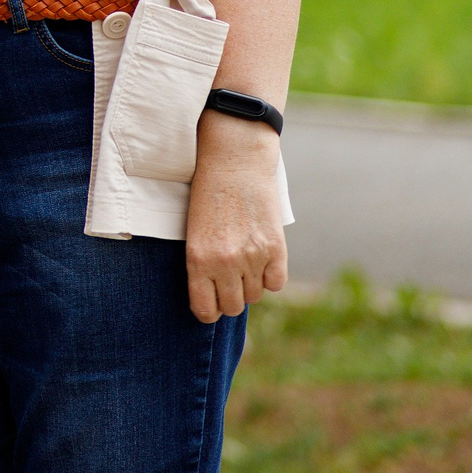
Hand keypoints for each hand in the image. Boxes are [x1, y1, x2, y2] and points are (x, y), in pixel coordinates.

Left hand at [183, 110, 287, 323]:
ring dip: (251, 283)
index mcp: (197, 260)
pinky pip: (276, 283)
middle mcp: (224, 263)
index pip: (205, 310)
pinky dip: (271, 275)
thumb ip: (203, 265)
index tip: (211, 303)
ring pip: (255, 295)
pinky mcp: (275, 248)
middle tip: (229, 279)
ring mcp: (252, 257)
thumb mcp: (195, 232)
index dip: (209, 310)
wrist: (234, 161)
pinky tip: (262, 257)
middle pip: (232, 306)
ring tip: (244, 259)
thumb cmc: (207, 194)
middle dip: (230, 297)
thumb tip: (215, 296)